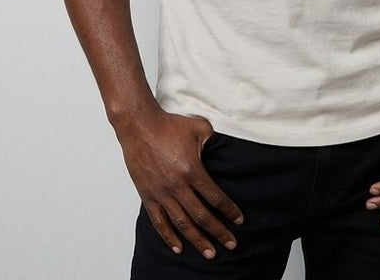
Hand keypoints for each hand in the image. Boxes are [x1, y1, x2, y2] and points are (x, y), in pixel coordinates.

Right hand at [115, 107, 243, 258]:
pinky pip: (159, 222)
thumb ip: (214, 142)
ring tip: (209, 253)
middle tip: (231, 245)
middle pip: (201, 216)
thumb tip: (226, 151)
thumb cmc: (171, 125)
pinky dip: (169, 236)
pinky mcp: (148, 196)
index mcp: (192, 170)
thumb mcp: (200, 128)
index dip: (229, 211)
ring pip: (181, 223)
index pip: (215, 197)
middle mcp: (177, 186)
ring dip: (196, 240)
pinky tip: (178, 247)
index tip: (239, 221)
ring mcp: (161, 193)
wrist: (140, 126)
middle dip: (218, 232)